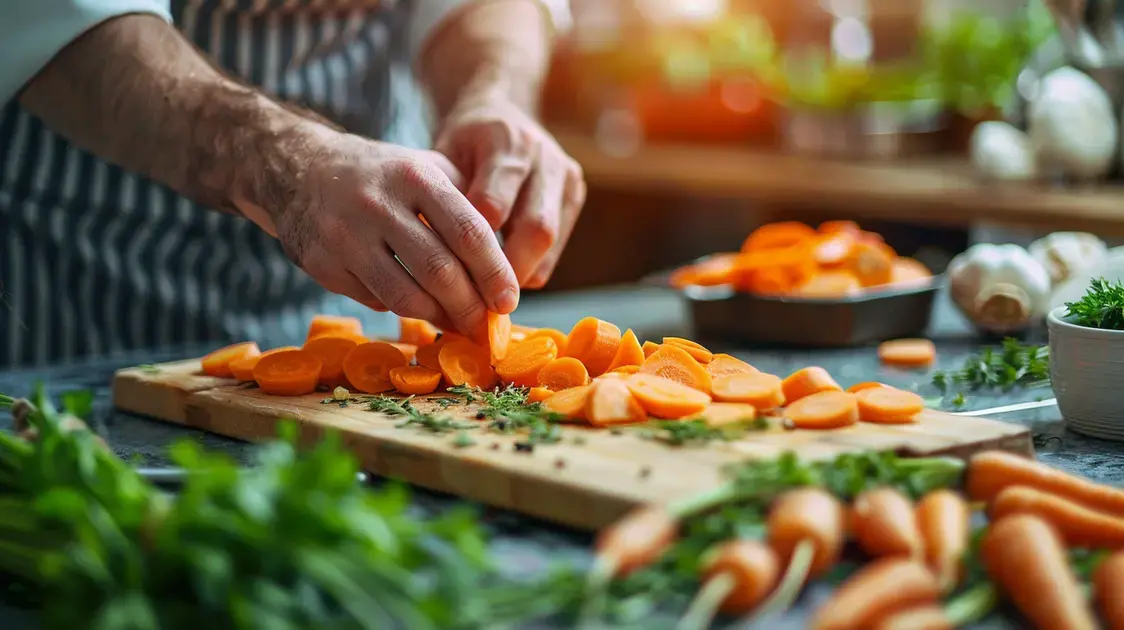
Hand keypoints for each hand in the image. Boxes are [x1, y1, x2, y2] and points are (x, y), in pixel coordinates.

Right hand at [263, 131, 519, 338]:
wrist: (302, 170)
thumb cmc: (385, 177)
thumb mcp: (427, 171)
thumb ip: (467, 210)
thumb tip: (505, 274)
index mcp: (415, 176)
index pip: (468, 232)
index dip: (494, 273)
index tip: (510, 301)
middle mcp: (378, 204)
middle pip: (440, 272)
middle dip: (470, 308)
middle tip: (486, 326)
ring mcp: (346, 237)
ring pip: (406, 298)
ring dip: (439, 318)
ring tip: (456, 322)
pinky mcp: (324, 265)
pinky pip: (376, 302)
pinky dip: (402, 309)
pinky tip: (415, 303)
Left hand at [435, 93, 585, 288]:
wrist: (503, 108)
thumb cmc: (464, 140)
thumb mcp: (443, 156)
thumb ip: (445, 198)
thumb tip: (439, 261)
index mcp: (505, 141)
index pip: (493, 207)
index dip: (473, 248)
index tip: (452, 280)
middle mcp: (544, 156)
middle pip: (536, 229)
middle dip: (506, 271)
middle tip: (479, 303)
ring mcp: (566, 175)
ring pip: (551, 240)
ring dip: (522, 273)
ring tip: (491, 296)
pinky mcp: (575, 192)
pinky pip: (558, 243)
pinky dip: (533, 264)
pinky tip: (506, 276)